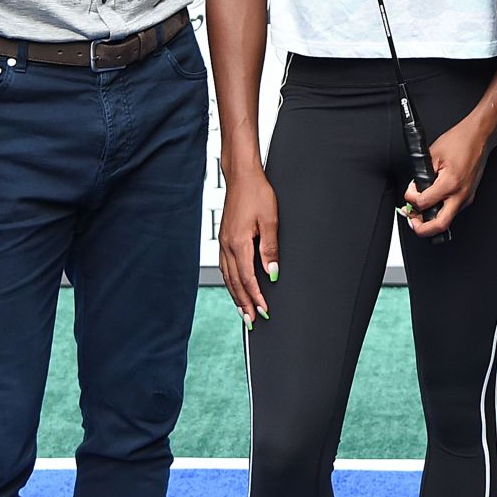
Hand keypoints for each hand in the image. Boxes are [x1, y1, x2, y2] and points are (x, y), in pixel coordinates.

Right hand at [218, 168, 278, 328]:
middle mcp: (228, 245)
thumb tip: (272, 273)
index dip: (256, 297)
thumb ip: (270, 249)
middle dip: (244, 303)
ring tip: (243, 311)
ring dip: (235, 296)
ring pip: (227, 277)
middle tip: (252, 321)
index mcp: (239, 243)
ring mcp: (224, 242)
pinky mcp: (224, 238)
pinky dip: (230, 281)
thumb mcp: (270, 220)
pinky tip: (234, 286)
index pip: (247, 278)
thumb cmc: (257, 193)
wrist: (241, 176)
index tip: (264, 310)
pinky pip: (225, 267)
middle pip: (235, 283)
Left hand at [402, 115, 494, 238]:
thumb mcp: (433, 154)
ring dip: (431, 219)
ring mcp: (467, 197)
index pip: (425, 204)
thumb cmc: (460, 141)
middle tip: (412, 221)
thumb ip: (421, 174)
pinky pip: (453, 210)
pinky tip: (433, 202)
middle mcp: (461, 195)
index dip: (412, 200)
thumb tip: (414, 188)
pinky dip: (440, 210)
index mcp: (450, 184)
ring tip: (419, 211)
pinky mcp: (469, 196)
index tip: (409, 194)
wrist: (480, 137)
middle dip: (422, 228)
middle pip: (440, 226)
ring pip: (447, 220)